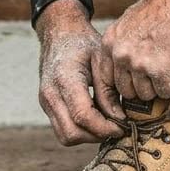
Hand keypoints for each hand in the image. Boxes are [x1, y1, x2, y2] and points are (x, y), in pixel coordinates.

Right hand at [35, 0, 124, 144]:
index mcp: (65, 79)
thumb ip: (108, 91)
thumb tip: (119, 120)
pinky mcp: (47, 106)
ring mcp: (45, 102)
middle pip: (72, 134)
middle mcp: (50, 94)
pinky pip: (62, 129)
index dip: (105, 127)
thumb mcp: (102, 59)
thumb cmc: (84, 43)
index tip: (123, 126)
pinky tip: (96, 118)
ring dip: (88, 136)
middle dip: (97, 136)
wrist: (60, 34)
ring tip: (108, 123)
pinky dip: (80, 130)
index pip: (83, 116)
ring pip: (65, 136)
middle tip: (118, 128)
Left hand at [96, 0, 169, 101]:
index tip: (131, 89)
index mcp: (110, 44)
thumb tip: (123, 69)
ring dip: (159, 84)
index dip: (121, 87)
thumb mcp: (128, 23)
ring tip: (169, 64)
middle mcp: (121, 55)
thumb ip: (121, 46)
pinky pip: (166, 91)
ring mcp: (140, 64)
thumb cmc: (160, 6)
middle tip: (157, 72)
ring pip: (147, 94)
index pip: (106, 81)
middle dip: (143, 85)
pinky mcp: (162, 70)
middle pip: (127, 91)